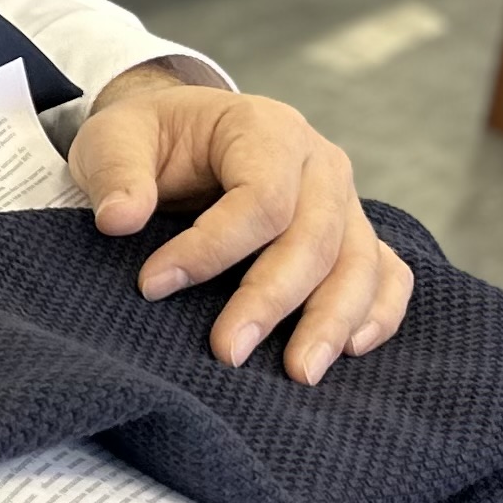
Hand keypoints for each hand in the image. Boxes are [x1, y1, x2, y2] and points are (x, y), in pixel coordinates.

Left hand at [67, 66, 411, 385]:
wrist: (182, 134)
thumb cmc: (151, 139)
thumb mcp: (115, 139)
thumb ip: (117, 174)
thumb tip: (119, 220)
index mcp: (265, 128)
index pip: (259, 197)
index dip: (210, 248)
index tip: (152, 286)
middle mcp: (319, 162)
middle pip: (313, 238)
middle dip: (270, 301)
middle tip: (226, 352)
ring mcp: (344, 200)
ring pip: (359, 264)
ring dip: (331, 322)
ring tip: (297, 373)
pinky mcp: (354, 233)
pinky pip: (387, 274)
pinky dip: (378, 313)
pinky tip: (350, 351)